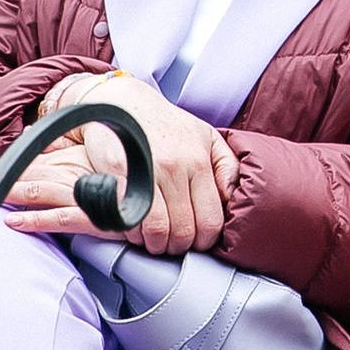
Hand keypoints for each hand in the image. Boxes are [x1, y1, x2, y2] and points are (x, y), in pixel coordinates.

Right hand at [7, 76, 237, 252]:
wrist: (121, 102)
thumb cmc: (166, 124)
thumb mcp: (206, 137)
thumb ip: (227, 167)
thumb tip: (232, 198)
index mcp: (199, 162)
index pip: (211, 221)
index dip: (204, 241)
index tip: (195, 241)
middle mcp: (174, 168)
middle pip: (184, 232)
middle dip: (179, 247)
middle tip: (172, 244)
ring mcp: (145, 172)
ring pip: (156, 232)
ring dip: (155, 244)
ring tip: (153, 239)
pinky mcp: (117, 175)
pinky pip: (129, 220)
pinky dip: (132, 233)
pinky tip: (134, 227)